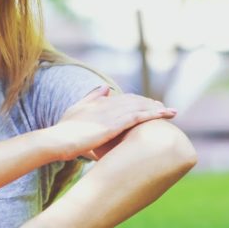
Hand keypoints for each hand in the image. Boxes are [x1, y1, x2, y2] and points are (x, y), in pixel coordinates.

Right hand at [48, 86, 176, 160]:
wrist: (57, 140)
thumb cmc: (64, 131)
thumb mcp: (77, 110)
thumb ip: (92, 98)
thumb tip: (106, 88)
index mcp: (100, 103)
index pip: (124, 98)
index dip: (138, 100)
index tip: (149, 104)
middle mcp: (108, 105)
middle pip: (135, 101)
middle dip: (151, 103)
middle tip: (165, 108)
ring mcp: (111, 114)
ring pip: (140, 107)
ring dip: (157, 108)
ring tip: (171, 112)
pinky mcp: (114, 125)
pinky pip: (139, 117)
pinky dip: (154, 114)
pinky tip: (165, 115)